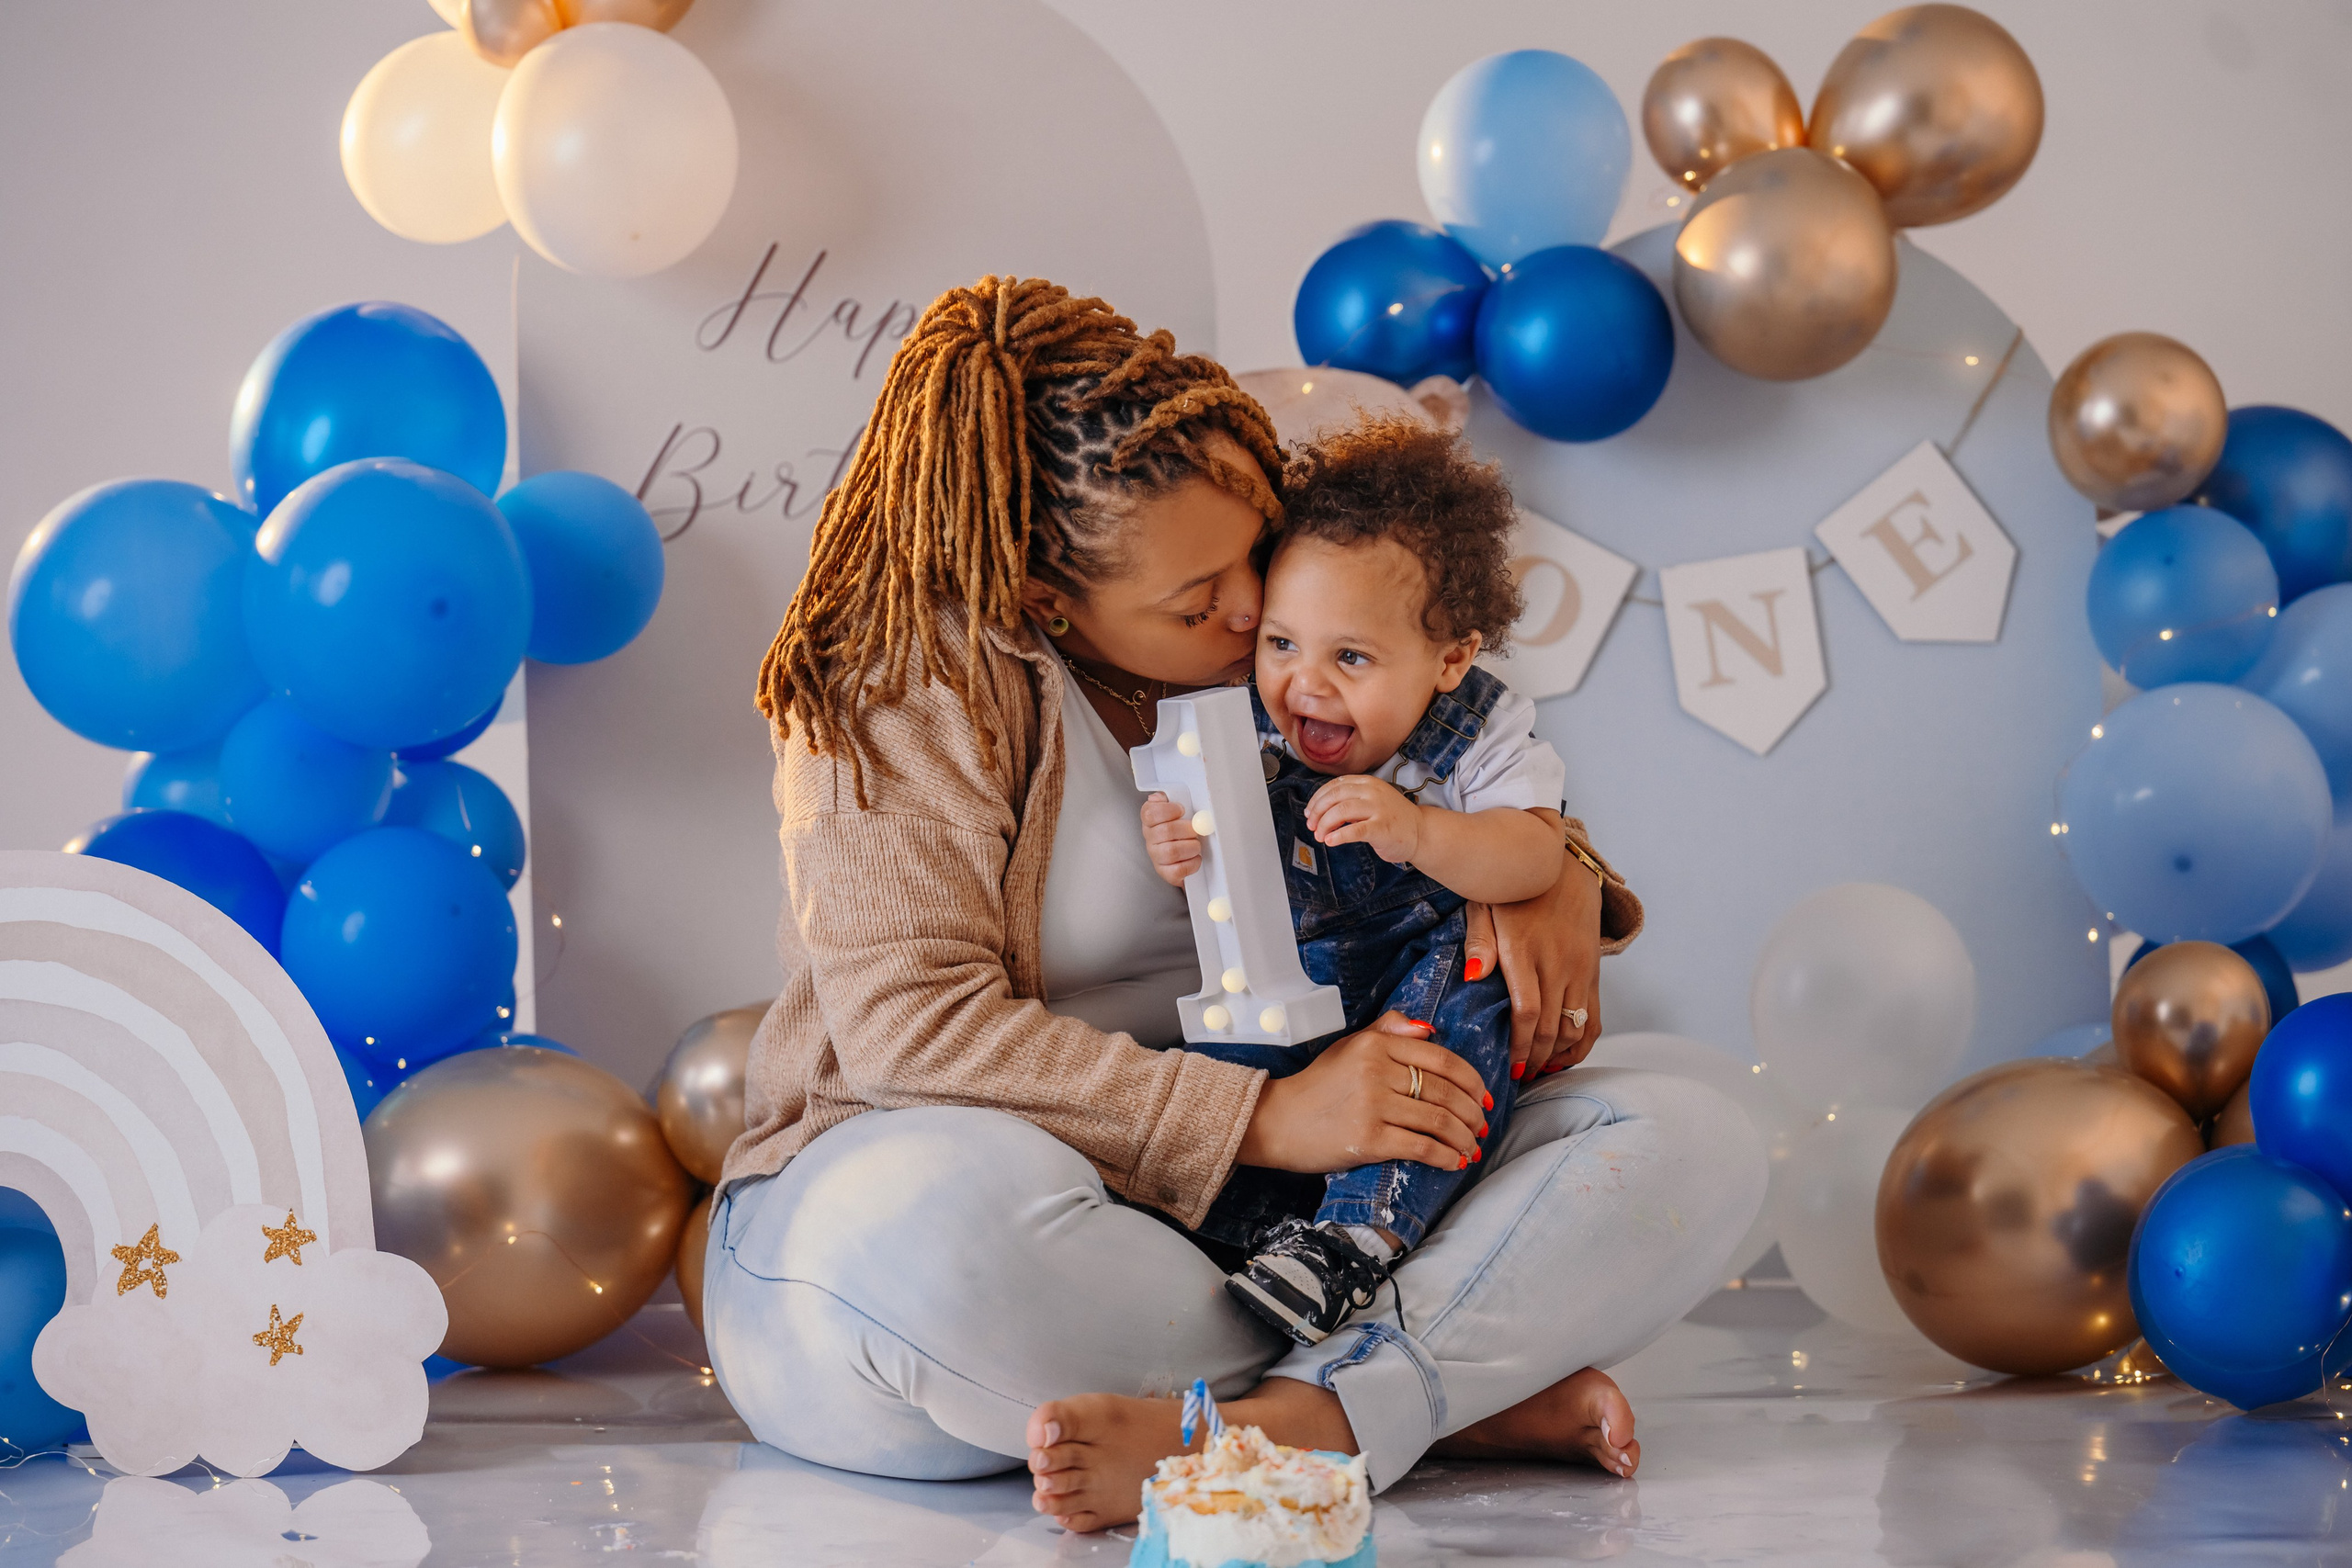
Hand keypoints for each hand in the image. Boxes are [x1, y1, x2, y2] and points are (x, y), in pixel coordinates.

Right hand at [1140, 793, 1199, 886]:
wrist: (1186, 855)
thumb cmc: (1181, 830)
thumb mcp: (1175, 810)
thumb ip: (1169, 799)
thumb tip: (1158, 796)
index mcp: (1150, 821)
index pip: (1150, 814)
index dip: (1168, 810)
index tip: (1181, 810)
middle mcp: (1150, 839)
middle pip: (1166, 831)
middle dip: (1187, 829)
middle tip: (1194, 829)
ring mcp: (1157, 857)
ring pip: (1172, 851)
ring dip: (1191, 846)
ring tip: (1195, 844)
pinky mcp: (1166, 873)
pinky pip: (1178, 870)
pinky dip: (1192, 863)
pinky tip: (1194, 857)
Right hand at [1235, 1013, 1492, 1174]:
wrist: (1277, 1121)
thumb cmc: (1317, 1085)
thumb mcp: (1349, 1046)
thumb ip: (1388, 1030)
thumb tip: (1430, 1029)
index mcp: (1376, 1044)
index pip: (1442, 1060)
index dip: (1472, 1081)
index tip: (1484, 1097)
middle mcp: (1376, 1070)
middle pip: (1446, 1092)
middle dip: (1473, 1113)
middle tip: (1482, 1126)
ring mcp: (1373, 1105)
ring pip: (1439, 1121)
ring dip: (1465, 1138)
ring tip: (1472, 1147)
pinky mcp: (1369, 1139)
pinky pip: (1422, 1147)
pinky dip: (1446, 1156)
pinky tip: (1454, 1162)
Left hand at [1303, 775, 1422, 863]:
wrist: (1421, 832)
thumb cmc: (1393, 819)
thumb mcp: (1372, 800)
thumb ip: (1350, 800)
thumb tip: (1321, 810)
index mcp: (1368, 783)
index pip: (1335, 785)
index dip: (1317, 799)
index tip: (1310, 812)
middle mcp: (1372, 792)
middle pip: (1335, 796)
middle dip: (1318, 812)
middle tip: (1312, 826)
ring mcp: (1378, 809)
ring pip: (1341, 811)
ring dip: (1325, 824)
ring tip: (1320, 836)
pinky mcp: (1382, 828)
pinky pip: (1355, 830)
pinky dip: (1338, 836)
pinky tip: (1330, 841)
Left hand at [1463, 843, 1602, 1079]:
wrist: (1563, 866)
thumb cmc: (1513, 888)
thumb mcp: (1484, 904)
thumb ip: (1478, 940)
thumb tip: (1473, 975)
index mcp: (1525, 951)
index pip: (1527, 1011)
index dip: (1520, 1045)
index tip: (1510, 1066)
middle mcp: (1557, 964)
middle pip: (1550, 1027)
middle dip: (1534, 1058)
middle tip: (1518, 1076)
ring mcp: (1580, 969)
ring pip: (1575, 1027)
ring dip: (1557, 1055)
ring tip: (1537, 1069)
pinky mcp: (1594, 971)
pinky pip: (1594, 1017)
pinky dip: (1582, 1043)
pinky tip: (1565, 1056)